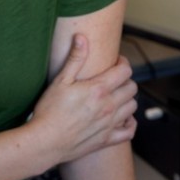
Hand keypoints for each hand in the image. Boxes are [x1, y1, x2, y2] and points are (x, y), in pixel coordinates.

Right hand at [28, 34, 137, 166]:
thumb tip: (82, 38)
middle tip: (113, 77)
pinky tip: (121, 117)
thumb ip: (75, 58)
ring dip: (127, 98)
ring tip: (115, 95)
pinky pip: (129, 131)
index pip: (124, 71)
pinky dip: (129, 123)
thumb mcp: (60, 80)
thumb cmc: (50, 110)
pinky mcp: (107, 140)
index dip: (122, 62)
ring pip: (132, 106)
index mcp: (99, 89)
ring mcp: (110, 124)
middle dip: (125, 79)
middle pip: (131, 88)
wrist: (46, 141)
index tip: (115, 61)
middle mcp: (109, 106)